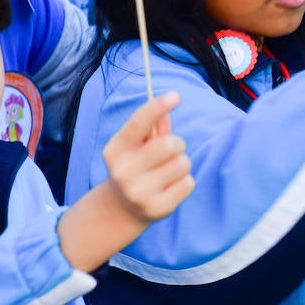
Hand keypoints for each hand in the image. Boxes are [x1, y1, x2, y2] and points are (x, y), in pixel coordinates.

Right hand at [101, 91, 194, 223]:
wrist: (122, 208)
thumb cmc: (136, 165)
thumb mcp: (137, 145)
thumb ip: (152, 127)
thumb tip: (167, 109)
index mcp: (115, 150)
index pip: (138, 123)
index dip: (157, 107)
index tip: (175, 95)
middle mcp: (123, 172)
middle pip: (170, 144)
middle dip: (178, 144)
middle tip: (171, 151)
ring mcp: (138, 193)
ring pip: (182, 163)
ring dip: (181, 163)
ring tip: (167, 171)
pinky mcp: (156, 209)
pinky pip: (188, 183)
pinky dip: (184, 182)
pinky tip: (169, 188)